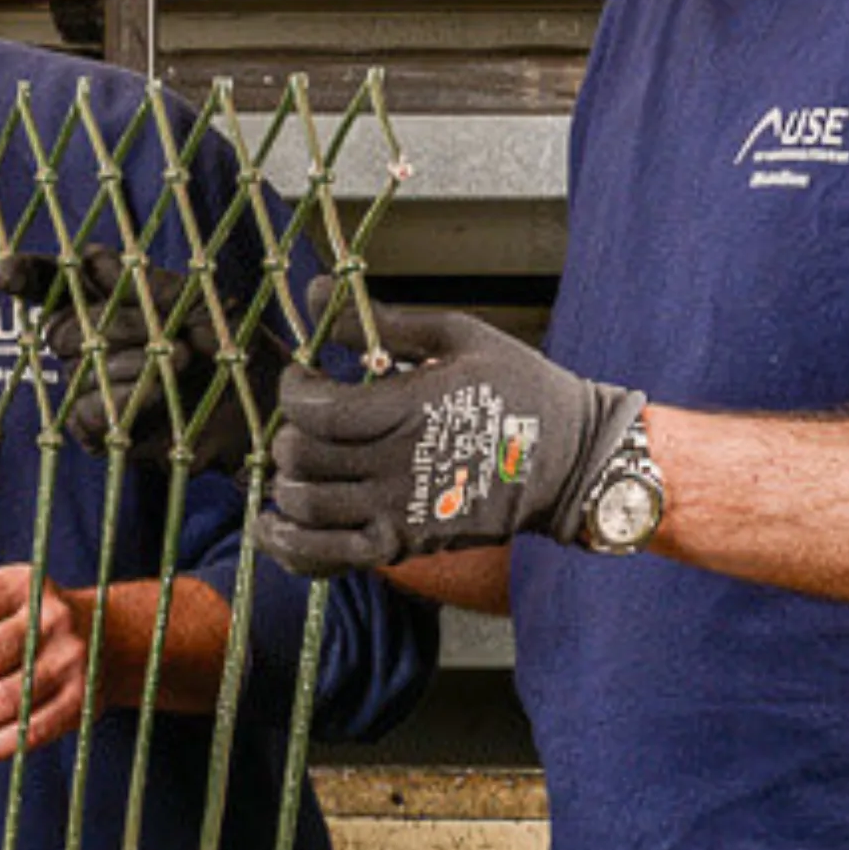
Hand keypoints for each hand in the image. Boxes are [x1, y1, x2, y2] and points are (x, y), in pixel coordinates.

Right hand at [0, 244, 288, 474]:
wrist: (257, 393)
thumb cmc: (223, 335)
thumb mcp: (188, 295)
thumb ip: (136, 281)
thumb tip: (88, 258)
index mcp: (97, 298)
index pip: (45, 281)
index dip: (22, 275)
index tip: (7, 276)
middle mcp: (84, 341)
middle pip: (61, 329)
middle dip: (117, 324)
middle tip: (171, 328)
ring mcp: (87, 387)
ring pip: (78, 370)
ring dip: (134, 362)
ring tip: (184, 359)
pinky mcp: (99, 432)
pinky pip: (89, 413)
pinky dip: (126, 399)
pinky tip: (162, 393)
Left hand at [254, 277, 645, 576]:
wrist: (573, 462)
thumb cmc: (517, 387)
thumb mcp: (456, 336)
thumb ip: (381, 320)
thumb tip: (317, 290)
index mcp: (413, 408)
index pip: (317, 409)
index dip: (293, 390)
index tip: (303, 376)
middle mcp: (400, 466)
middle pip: (303, 457)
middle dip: (289, 432)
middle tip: (306, 419)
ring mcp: (400, 514)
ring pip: (305, 508)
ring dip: (284, 483)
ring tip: (296, 463)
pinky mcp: (404, 548)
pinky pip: (327, 559)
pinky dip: (290, 546)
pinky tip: (275, 523)